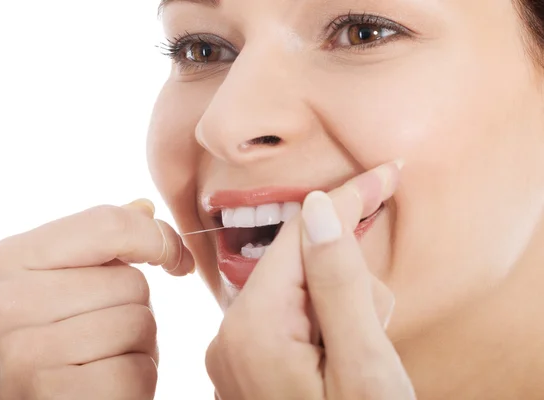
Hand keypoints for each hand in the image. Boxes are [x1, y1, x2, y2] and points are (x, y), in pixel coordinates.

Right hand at [0, 199, 193, 399]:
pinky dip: (136, 383)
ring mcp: (26, 351)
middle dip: (134, 309)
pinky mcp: (56, 394)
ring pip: (140, 322)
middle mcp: (5, 302)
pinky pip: (138, 369)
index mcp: (3, 262)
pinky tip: (101, 388)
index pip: (107, 223)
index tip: (176, 259)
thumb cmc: (38, 350)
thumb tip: (144, 209)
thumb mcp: (46, 290)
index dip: (158, 238)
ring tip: (98, 362)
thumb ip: (93, 246)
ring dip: (137, 347)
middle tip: (99, 337)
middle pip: (131, 280)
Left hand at [206, 161, 415, 399]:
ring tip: (359, 361)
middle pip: (299, 265)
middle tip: (372, 337)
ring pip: (299, 292)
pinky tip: (342, 364)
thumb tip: (319, 208)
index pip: (301, 234)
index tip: (387, 173)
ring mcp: (236, 355)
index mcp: (254, 328)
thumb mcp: (363, 369)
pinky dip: (326, 330)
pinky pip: (291, 320)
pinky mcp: (249, 368)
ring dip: (341, 312)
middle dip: (349, 283)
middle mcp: (231, 336)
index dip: (347, 200)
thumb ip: (339, 286)